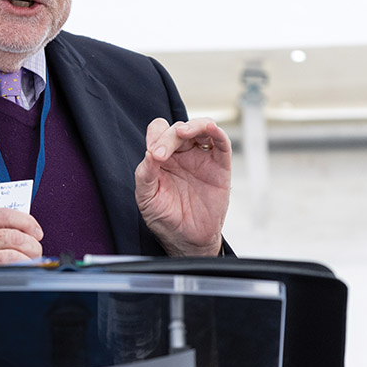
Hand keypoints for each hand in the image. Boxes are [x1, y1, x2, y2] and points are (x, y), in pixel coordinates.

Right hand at [0, 208, 44, 266]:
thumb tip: (24, 231)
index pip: (2, 214)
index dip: (25, 221)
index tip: (36, 231)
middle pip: (9, 235)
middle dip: (30, 242)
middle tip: (36, 249)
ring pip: (9, 252)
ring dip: (28, 256)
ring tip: (32, 260)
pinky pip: (3, 269)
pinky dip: (19, 268)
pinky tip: (23, 270)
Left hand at [134, 117, 231, 257]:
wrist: (188, 240)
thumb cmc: (166, 219)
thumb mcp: (147, 199)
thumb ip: (144, 175)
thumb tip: (148, 153)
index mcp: (161, 158)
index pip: (158, 132)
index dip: (156, 137)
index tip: (154, 156)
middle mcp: (181, 155)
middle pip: (177, 129)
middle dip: (168, 138)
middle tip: (161, 155)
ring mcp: (201, 158)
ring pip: (200, 128)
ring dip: (192, 126)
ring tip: (183, 133)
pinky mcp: (220, 167)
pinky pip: (221, 143)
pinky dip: (217, 132)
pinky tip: (210, 128)